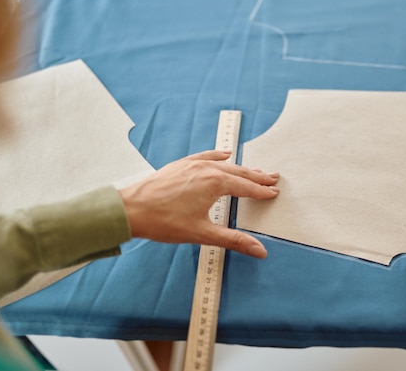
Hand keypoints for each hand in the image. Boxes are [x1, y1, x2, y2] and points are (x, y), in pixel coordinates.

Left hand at [118, 150, 278, 257]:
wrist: (131, 210)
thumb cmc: (163, 222)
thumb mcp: (202, 233)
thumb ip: (234, 240)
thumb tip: (260, 250)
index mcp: (215, 183)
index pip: (246, 188)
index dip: (262, 192)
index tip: (274, 192)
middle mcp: (206, 169)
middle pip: (239, 172)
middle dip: (257, 177)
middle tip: (273, 177)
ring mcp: (193, 164)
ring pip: (224, 164)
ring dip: (242, 168)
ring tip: (255, 170)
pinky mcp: (181, 165)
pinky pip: (205, 156)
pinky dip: (218, 156)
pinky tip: (224, 154)